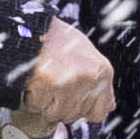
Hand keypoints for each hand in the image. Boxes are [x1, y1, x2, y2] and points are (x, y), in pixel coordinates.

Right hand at [9, 16, 117, 138]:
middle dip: (60, 105)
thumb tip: (109, 107)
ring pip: (54, 114)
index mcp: (103, 72)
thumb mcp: (89, 56)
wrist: (35, 24)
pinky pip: (36, 106)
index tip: (71, 102)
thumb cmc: (59, 39)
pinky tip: (33, 83)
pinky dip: (31, 99)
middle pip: (73, 115)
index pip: (99, 113)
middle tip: (52, 86)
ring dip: (44, 103)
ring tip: (43, 83)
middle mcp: (89, 79)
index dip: (82, 110)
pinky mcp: (46, 83)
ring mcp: (68, 82)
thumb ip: (99, 82)